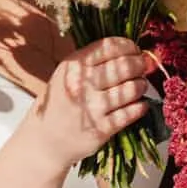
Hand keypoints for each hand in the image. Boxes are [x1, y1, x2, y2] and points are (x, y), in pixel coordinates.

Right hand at [30, 36, 151, 170]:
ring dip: (141, 85)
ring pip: (132, 88)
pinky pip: (131, 113)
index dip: (129, 46)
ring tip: (139, 86)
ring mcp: (92, 107)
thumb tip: (130, 51)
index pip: (110, 46)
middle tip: (141, 68)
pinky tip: (138, 105)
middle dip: (139, 64)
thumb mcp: (66, 75)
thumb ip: (92, 62)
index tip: (134, 51)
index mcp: (73, 66)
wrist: (45, 140)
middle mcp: (82, 84)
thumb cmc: (60, 103)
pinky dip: (140, 107)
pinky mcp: (101, 128)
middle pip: (125, 66)